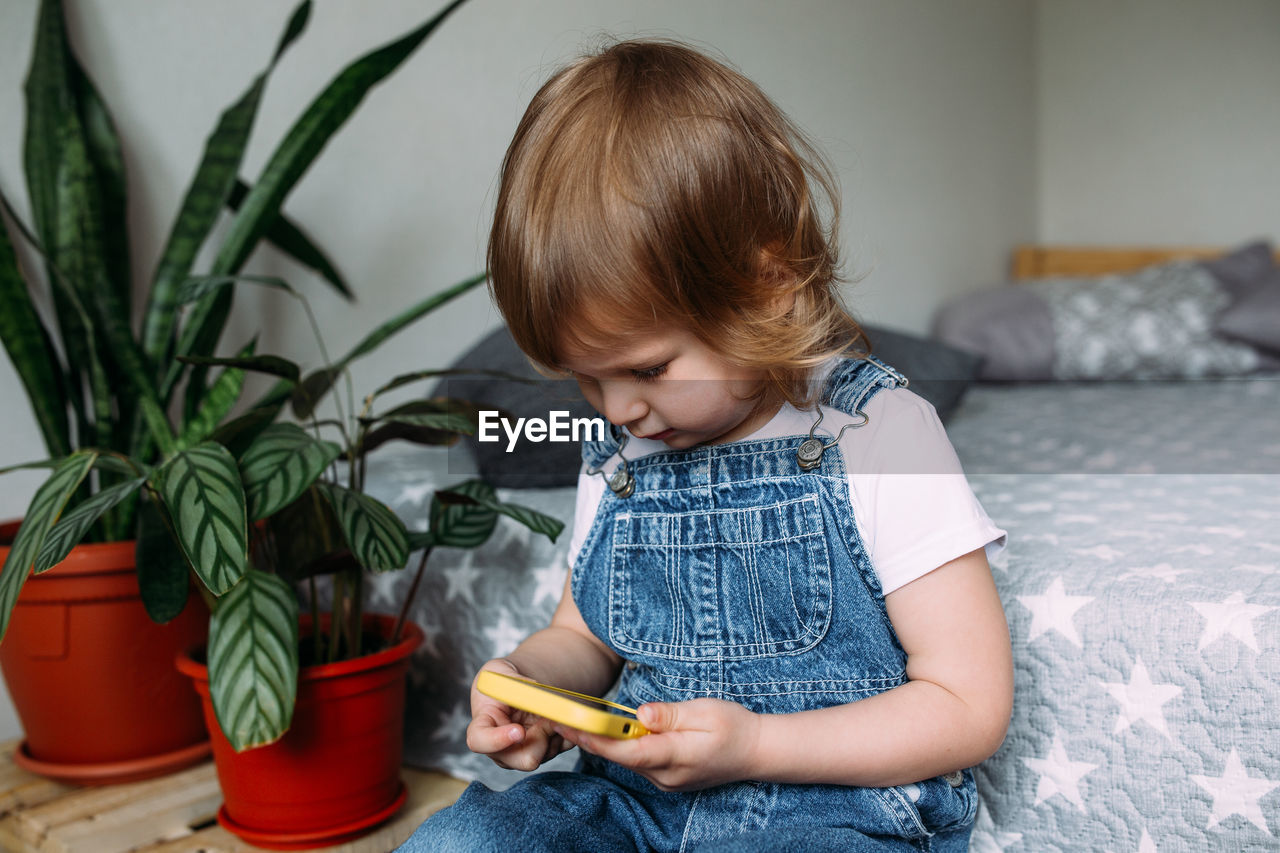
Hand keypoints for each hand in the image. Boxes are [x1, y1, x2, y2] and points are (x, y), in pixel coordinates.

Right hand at [465, 659, 568, 770]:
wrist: (517, 688)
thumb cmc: (502, 680)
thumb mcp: (500, 672)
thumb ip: (512, 683)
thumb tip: (534, 690)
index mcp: (482, 726)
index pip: (480, 742)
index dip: (498, 740)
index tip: (518, 731)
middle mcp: (502, 748)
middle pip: (524, 759)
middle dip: (541, 735)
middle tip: (548, 714)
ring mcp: (525, 754)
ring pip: (548, 752)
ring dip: (556, 727)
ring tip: (551, 707)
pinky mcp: (546, 752)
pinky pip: (564, 746)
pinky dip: (569, 729)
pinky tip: (558, 715)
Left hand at [555, 698, 761, 790]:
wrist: (757, 752)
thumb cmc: (734, 727)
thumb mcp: (704, 712)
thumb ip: (670, 715)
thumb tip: (640, 715)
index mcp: (676, 756)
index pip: (626, 751)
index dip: (596, 739)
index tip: (571, 724)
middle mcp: (667, 775)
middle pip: (620, 758)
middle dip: (589, 739)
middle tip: (558, 718)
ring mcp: (667, 781)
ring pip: (626, 761)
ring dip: (601, 744)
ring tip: (572, 721)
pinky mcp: (667, 777)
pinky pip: (637, 762)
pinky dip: (618, 748)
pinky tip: (603, 733)